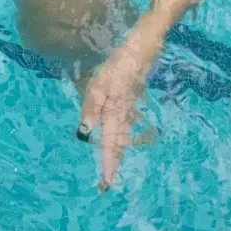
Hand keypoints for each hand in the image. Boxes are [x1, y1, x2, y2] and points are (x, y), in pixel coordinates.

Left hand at [77, 35, 158, 188]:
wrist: (146, 46)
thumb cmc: (120, 62)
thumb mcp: (100, 81)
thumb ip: (92, 106)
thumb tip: (84, 132)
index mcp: (115, 111)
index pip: (110, 143)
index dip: (108, 164)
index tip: (106, 184)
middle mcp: (124, 114)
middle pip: (119, 144)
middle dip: (113, 164)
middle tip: (107, 185)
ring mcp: (130, 107)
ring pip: (123, 136)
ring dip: (117, 154)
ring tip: (111, 170)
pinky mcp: (132, 100)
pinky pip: (126, 126)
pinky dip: (121, 138)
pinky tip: (119, 141)